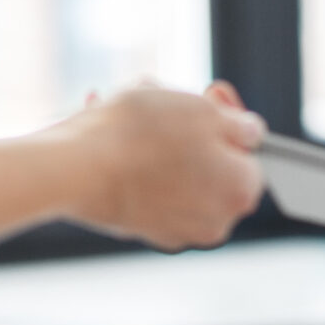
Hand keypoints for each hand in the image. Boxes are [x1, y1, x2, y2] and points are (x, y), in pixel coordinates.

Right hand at [58, 81, 263, 249]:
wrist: (74, 168)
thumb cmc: (141, 134)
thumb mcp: (203, 110)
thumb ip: (239, 123)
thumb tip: (250, 132)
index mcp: (240, 192)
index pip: (250, 152)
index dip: (230, 119)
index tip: (207, 95)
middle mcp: (213, 221)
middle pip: (212, 163)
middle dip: (188, 128)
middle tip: (163, 98)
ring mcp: (174, 229)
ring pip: (175, 171)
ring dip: (156, 137)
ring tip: (127, 108)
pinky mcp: (137, 228)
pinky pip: (144, 185)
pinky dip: (132, 159)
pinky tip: (108, 129)